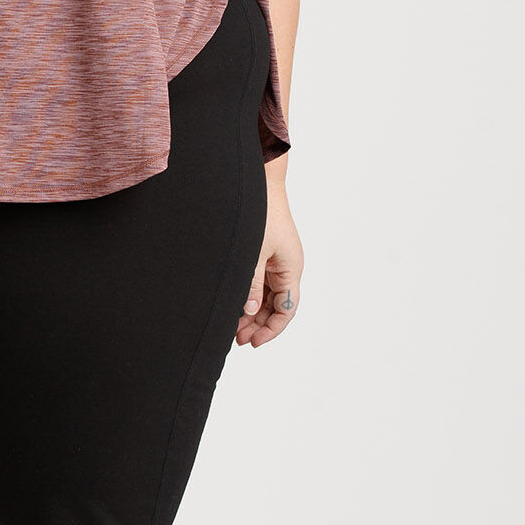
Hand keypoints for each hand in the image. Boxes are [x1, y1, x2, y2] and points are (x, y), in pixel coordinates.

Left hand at [236, 180, 301, 346]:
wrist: (260, 181)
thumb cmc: (260, 212)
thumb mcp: (253, 253)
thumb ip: (251, 284)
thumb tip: (250, 311)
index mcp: (290, 268)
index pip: (286, 310)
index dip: (272, 330)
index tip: (253, 342)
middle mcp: (287, 267)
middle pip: (277, 307)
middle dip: (259, 325)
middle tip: (237, 339)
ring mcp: (277, 260)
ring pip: (268, 297)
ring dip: (253, 313)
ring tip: (233, 327)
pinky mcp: (266, 253)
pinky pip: (262, 283)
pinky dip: (250, 296)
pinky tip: (235, 306)